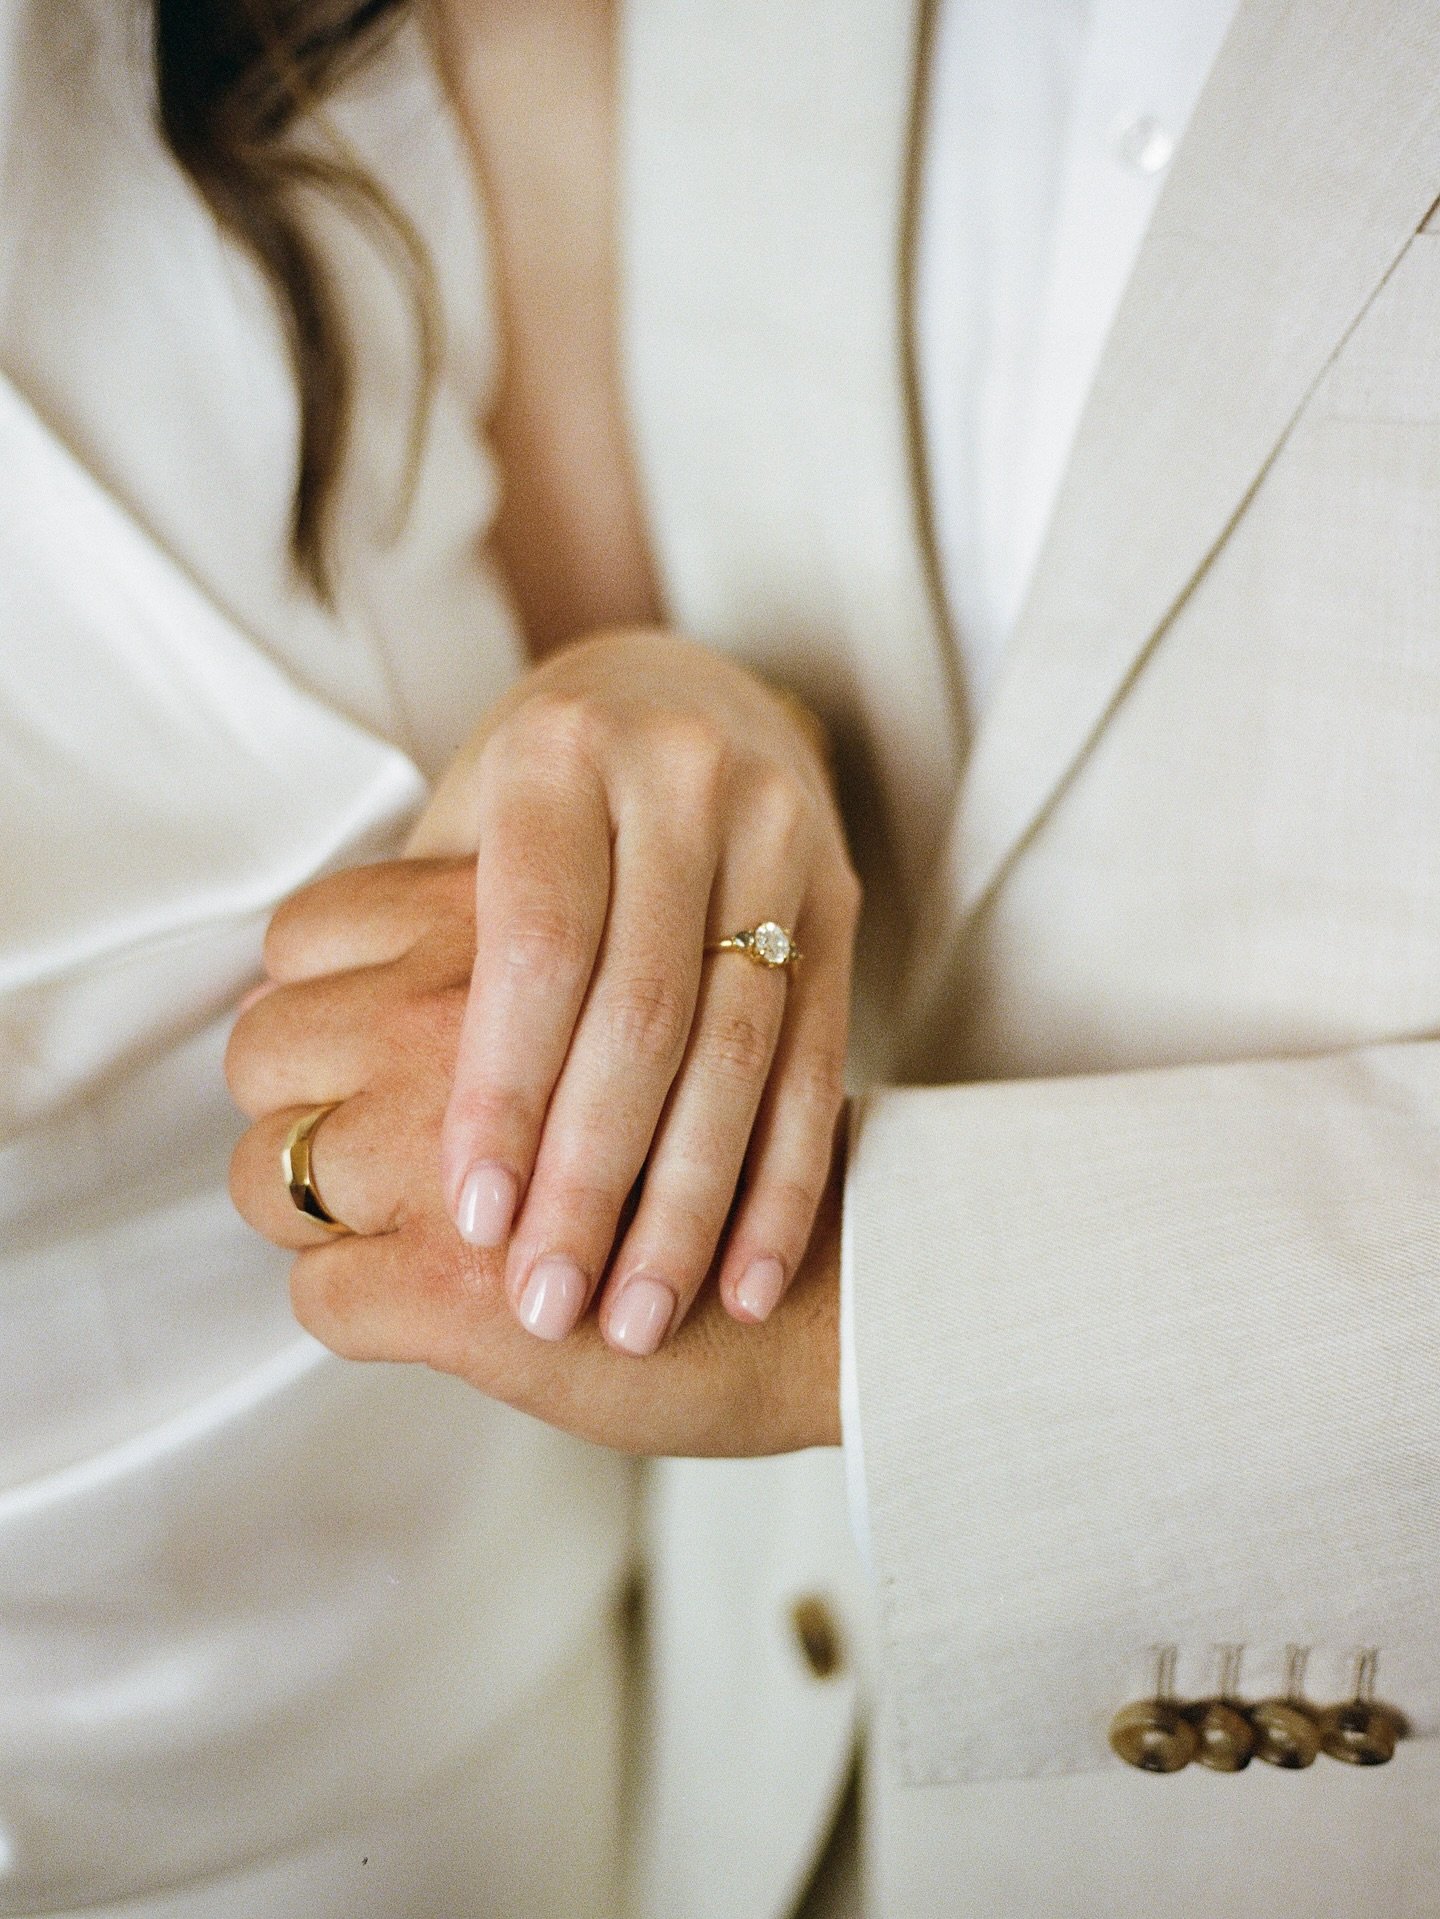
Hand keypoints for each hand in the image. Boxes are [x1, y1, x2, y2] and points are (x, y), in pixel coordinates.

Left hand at [403, 628, 858, 1355]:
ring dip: (690, 1203)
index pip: (537, 944)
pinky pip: (816, 1060)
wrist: (699, 704)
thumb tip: (272, 1047)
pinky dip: (783, 1183)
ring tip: (635, 1317)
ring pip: (739, 1046)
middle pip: (642, 1007)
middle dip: (595, 1174)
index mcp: (564, 751)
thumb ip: (389, 931)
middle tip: (548, 1299)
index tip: (472, 1218)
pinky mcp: (839, 904)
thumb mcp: (464, 823)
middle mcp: (682, 779)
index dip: (506, 1088)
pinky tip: (746, 1282)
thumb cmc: (542, 802)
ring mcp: (776, 839)